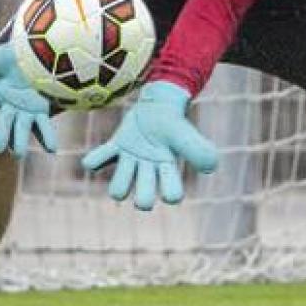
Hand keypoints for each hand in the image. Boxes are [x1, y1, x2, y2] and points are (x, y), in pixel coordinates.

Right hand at [0, 42, 58, 157]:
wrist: (39, 56)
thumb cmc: (17, 56)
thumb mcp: (2, 56)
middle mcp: (5, 107)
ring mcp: (23, 112)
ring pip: (19, 132)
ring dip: (18, 144)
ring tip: (17, 154)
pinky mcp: (39, 113)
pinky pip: (43, 129)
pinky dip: (47, 139)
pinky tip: (51, 149)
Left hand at [81, 82, 219, 210]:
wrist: (158, 102)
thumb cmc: (174, 122)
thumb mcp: (185, 134)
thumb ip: (198, 150)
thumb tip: (210, 169)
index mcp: (168, 169)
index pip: (172, 195)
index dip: (171, 192)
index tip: (170, 170)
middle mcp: (148, 171)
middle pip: (144, 202)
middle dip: (143, 197)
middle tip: (145, 173)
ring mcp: (130, 161)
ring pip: (118, 191)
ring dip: (120, 181)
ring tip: (126, 160)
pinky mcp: (114, 148)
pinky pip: (95, 163)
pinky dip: (95, 161)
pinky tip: (105, 153)